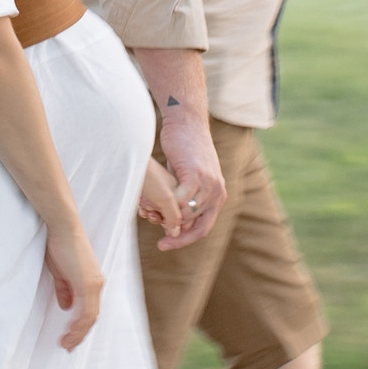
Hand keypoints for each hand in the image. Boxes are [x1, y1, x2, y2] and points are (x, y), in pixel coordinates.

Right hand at [43, 219, 104, 351]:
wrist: (62, 226)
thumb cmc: (60, 244)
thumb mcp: (60, 272)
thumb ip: (64, 290)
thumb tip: (65, 306)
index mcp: (91, 281)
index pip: (89, 309)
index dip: (80, 325)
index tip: (69, 337)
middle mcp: (96, 284)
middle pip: (91, 317)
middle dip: (79, 334)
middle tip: (68, 346)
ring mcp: (93, 284)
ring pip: (90, 317)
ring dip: (78, 333)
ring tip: (66, 343)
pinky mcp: (87, 283)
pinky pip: (85, 311)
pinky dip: (78, 325)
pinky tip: (68, 332)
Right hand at [139, 138, 223, 252]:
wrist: (187, 123)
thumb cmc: (184, 148)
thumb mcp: (188, 178)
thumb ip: (187, 197)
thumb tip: (177, 220)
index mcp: (218, 195)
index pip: (203, 229)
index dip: (183, 241)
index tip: (164, 245)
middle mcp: (218, 192)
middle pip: (195, 226)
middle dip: (173, 232)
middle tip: (153, 227)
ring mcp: (209, 184)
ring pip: (187, 214)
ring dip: (168, 217)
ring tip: (150, 212)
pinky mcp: (196, 175)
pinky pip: (181, 201)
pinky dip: (169, 205)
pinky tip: (156, 202)